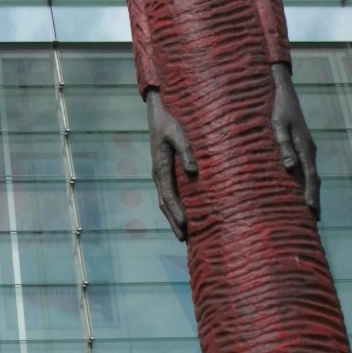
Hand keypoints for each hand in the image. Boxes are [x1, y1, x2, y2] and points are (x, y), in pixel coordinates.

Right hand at [145, 88, 197, 240]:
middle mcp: (158, 174)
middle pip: (164, 204)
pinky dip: (174, 207)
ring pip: (165, 201)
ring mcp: (159, 174)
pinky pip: (168, 194)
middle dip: (173, 221)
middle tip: (184, 239)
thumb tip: (194, 172)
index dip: (176, 212)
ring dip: (173, 217)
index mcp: (160, 168)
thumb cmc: (169, 122)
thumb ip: (186, 152)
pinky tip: (183, 213)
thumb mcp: (178, 133)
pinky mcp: (164, 171)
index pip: (168, 196)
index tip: (186, 225)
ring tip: (183, 233)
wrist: (157, 113)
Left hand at [270, 62, 320, 217]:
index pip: (310, 176)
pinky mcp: (301, 147)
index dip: (310, 193)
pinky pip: (305, 168)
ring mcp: (306, 149)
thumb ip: (283, 145)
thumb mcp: (277, 126)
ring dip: (310, 191)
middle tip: (314, 218)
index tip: (310, 208)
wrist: (284, 94)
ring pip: (311, 174)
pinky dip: (305, 181)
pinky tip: (300, 189)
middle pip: (313, 179)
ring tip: (309, 210)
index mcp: (305, 147)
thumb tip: (289, 166)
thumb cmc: (278, 110)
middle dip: (313, 197)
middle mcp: (309, 150)